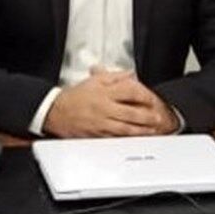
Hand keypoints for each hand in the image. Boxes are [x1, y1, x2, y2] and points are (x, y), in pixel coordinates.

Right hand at [43, 68, 177, 137]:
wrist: (55, 112)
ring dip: (141, 130)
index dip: (144, 95)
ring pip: (125, 128)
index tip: (152, 98)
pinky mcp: (97, 134)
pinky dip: (127, 139)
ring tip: (152, 130)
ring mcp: (101, 123)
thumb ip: (114, 76)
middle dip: (147, 116)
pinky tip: (135, 138)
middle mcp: (104, 108)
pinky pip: (115, 138)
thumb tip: (130, 75)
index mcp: (105, 92)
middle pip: (131, 112)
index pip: (130, 91)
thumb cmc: (75, 96)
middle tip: (159, 118)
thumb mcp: (94, 80)